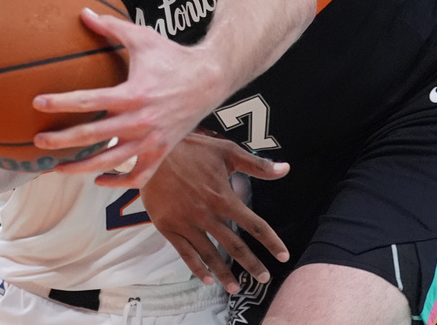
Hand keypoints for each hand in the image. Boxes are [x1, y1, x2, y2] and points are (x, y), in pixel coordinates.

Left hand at [33, 9, 221, 187]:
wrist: (210, 79)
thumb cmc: (173, 57)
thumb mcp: (142, 37)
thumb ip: (111, 27)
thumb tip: (83, 12)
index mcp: (133, 93)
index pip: (89, 100)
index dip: (61, 102)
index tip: (38, 103)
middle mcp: (140, 120)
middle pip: (93, 136)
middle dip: (62, 140)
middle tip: (39, 140)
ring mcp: (151, 139)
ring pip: (111, 162)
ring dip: (82, 167)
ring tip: (58, 168)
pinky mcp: (161, 151)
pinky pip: (138, 176)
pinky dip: (118, 182)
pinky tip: (99, 179)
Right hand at [140, 133, 289, 292]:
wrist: (152, 152)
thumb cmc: (191, 149)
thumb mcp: (226, 151)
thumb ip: (256, 165)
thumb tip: (285, 169)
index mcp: (224, 198)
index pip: (255, 225)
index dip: (271, 242)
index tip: (283, 255)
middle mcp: (208, 215)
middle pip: (235, 247)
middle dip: (252, 264)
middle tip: (264, 278)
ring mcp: (187, 223)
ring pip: (211, 255)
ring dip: (225, 274)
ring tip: (236, 288)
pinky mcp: (168, 227)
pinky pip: (185, 253)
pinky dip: (197, 268)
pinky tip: (206, 279)